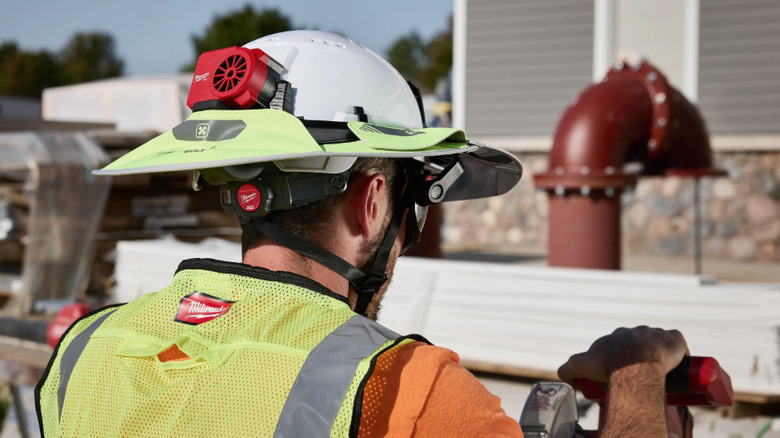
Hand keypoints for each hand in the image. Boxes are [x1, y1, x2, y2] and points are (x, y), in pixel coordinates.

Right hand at [557, 326, 688, 383]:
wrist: (633, 365)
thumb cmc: (609, 366)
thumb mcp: (581, 367)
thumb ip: (568, 370)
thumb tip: (565, 376)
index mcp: (616, 336)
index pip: (620, 346)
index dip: (621, 360)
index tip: (624, 375)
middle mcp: (636, 331)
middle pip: (640, 344)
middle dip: (640, 358)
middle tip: (642, 377)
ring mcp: (656, 334)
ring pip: (658, 342)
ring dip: (659, 355)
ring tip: (660, 374)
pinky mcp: (674, 339)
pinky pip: (678, 343)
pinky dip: (678, 352)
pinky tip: (677, 366)